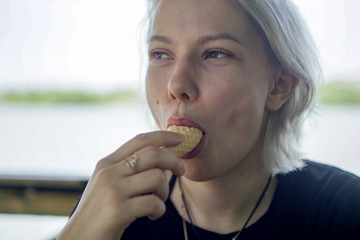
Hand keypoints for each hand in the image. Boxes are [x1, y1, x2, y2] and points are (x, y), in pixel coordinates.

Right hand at [57, 131, 184, 239]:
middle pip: (153, 154)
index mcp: (107, 163)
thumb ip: (129, 169)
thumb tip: (163, 158)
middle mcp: (109, 172)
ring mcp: (113, 191)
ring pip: (157, 178)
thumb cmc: (99, 212)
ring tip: (157, 202)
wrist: (78, 239)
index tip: (180, 138)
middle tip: (181, 171)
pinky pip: (154, 202)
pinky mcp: (118, 211)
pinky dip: (160, 210)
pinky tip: (152, 215)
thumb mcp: (107, 184)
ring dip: (164, 192)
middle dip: (174, 160)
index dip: (163, 136)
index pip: (140, 140)